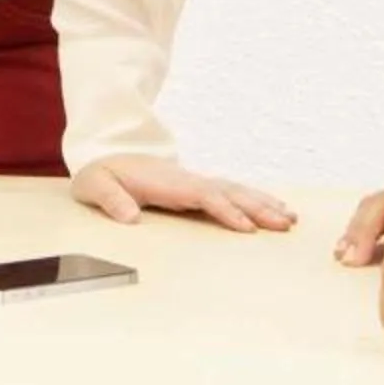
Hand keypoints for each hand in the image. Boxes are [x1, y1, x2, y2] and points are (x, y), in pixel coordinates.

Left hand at [72, 153, 296, 232]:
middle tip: (285, 222)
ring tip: (289, 217)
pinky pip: (230, 193)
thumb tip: (131, 217)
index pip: (202, 194)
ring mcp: (193, 183)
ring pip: (234, 190)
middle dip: (257, 206)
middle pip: (227, 191)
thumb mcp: (94, 185)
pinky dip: (253, 200)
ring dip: (262, 202)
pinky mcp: (196, 189)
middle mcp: (185, 180)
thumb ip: (111, 200)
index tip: (247, 227)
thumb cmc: (101, 174)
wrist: (103, 157)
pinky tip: (272, 208)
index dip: (225, 210)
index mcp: (166, 181)